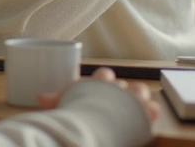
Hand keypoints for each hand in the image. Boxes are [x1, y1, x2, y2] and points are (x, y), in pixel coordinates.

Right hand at [36, 67, 160, 123]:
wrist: (99, 120)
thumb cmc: (79, 110)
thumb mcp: (64, 101)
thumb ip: (54, 98)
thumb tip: (40, 97)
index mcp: (100, 81)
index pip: (103, 74)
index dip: (101, 82)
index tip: (97, 91)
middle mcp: (119, 86)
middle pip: (122, 83)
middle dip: (119, 92)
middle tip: (114, 103)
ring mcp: (135, 98)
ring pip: (140, 90)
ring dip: (137, 97)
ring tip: (132, 107)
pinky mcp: (147, 111)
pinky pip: (154, 108)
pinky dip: (150, 112)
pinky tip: (145, 117)